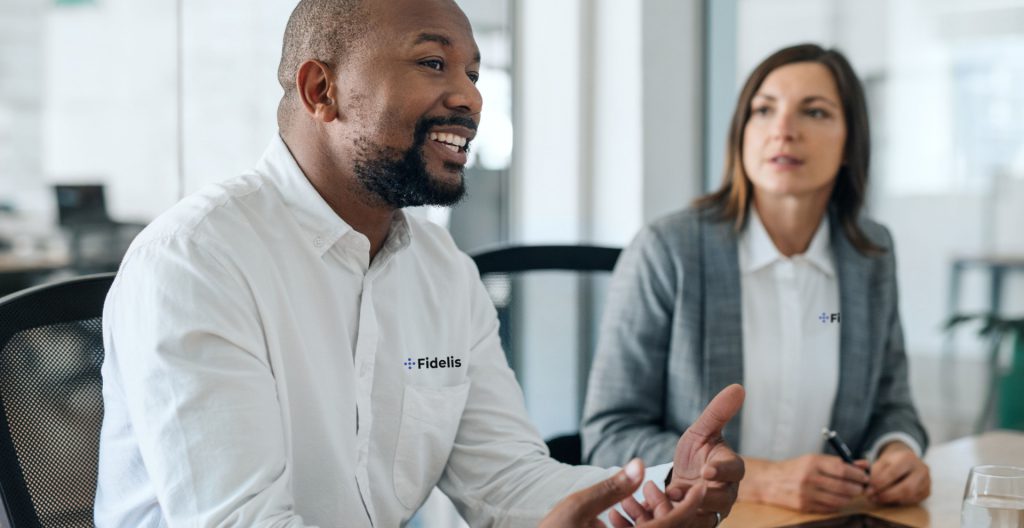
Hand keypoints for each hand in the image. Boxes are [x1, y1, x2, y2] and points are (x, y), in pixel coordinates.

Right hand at [540, 459, 705, 527]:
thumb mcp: (576, 507)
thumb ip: (611, 487)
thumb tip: (641, 464)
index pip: (672, 525)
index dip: (690, 503)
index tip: (701, 484)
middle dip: (671, 508)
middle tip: (669, 486)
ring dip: (655, 518)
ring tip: (647, 496)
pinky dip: (640, 527)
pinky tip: (624, 513)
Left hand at [666, 384, 745, 523]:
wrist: (683, 479)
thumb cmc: (697, 454)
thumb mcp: (701, 431)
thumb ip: (718, 412)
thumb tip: (738, 387)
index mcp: (731, 469)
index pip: (734, 470)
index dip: (722, 471)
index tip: (708, 471)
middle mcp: (727, 493)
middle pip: (721, 500)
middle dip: (703, 497)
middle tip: (684, 491)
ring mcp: (713, 512)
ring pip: (705, 516)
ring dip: (685, 510)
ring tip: (666, 500)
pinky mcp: (698, 524)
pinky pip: (688, 525)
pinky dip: (670, 519)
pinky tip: (652, 512)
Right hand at [745, 454, 869, 512]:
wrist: (769, 481)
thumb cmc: (795, 468)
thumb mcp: (814, 460)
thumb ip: (839, 462)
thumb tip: (864, 465)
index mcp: (812, 462)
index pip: (842, 469)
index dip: (858, 474)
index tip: (865, 476)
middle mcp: (809, 478)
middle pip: (843, 486)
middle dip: (857, 488)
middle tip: (860, 486)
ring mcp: (806, 494)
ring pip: (839, 500)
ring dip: (849, 497)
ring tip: (850, 493)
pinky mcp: (804, 506)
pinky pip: (830, 508)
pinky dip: (838, 504)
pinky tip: (838, 499)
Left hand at [867, 442, 929, 504]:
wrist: (908, 460)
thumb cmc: (891, 462)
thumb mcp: (881, 460)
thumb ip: (870, 468)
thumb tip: (860, 475)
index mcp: (908, 458)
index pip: (893, 473)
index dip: (879, 483)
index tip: (867, 490)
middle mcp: (921, 469)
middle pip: (905, 488)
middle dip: (886, 495)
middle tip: (871, 498)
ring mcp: (927, 481)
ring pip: (910, 496)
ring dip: (891, 500)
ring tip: (877, 499)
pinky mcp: (927, 491)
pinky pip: (912, 500)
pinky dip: (899, 502)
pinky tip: (888, 499)